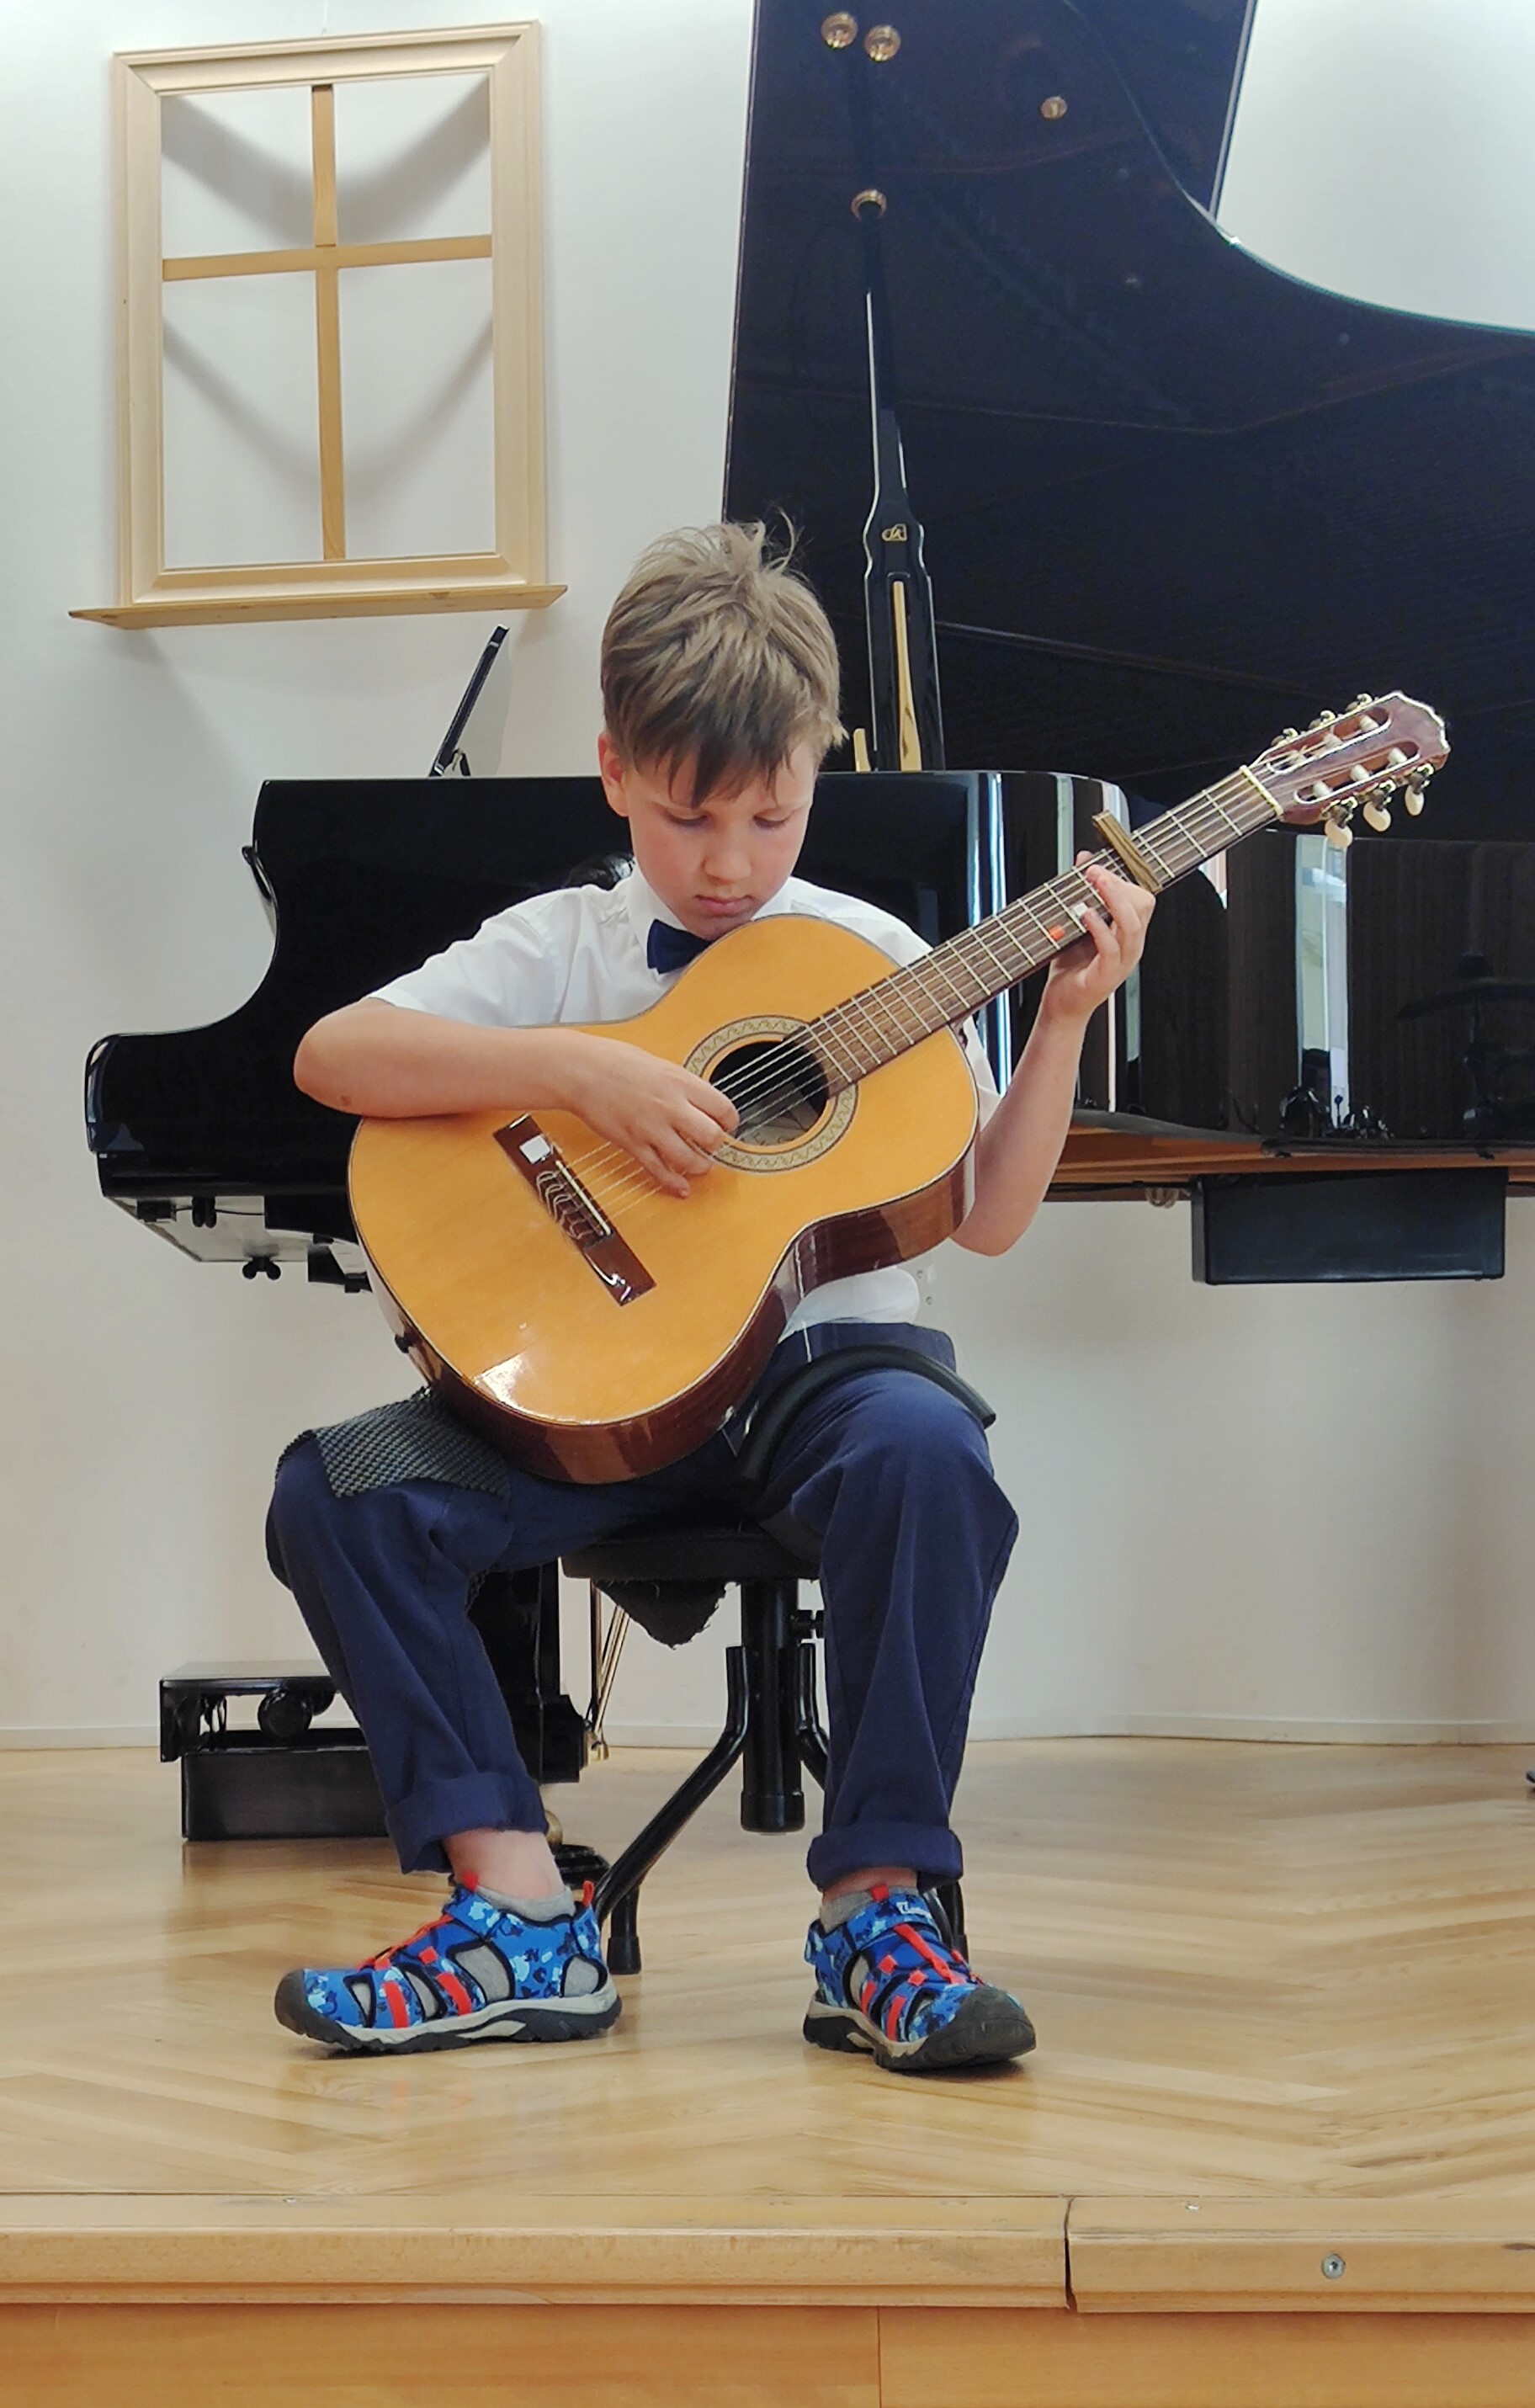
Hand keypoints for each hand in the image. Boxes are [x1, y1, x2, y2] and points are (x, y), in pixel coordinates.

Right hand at [564, 1033, 737, 1196]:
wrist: (580, 1070)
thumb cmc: (614, 1061)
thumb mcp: (659, 1064)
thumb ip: (682, 1086)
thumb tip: (700, 1103)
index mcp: (680, 1082)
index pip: (723, 1108)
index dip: (729, 1121)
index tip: (726, 1125)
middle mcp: (670, 1106)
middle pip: (712, 1137)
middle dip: (716, 1145)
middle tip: (711, 1145)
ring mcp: (651, 1128)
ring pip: (689, 1160)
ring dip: (699, 1167)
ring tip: (699, 1164)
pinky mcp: (632, 1144)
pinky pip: (659, 1171)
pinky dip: (673, 1183)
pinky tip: (681, 1187)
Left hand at [1041, 857, 1154, 1022]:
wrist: (1062, 1005)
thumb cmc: (1071, 966)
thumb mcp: (1076, 923)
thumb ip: (1083, 892)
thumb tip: (1084, 859)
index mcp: (1128, 934)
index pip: (1141, 899)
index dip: (1123, 879)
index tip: (1099, 865)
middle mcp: (1131, 947)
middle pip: (1141, 906)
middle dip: (1119, 883)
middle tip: (1095, 870)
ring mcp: (1122, 962)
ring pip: (1131, 924)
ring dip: (1113, 899)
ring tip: (1096, 881)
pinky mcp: (1106, 976)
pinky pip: (1111, 948)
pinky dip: (1099, 927)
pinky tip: (1085, 914)